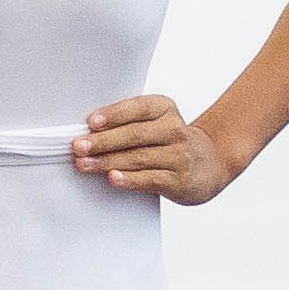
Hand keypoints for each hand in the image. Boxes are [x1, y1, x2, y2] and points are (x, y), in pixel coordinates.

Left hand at [76, 95, 237, 203]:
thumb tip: (88, 132)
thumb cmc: (170, 141)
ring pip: (138, 158)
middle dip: (103, 141)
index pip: (137, 108)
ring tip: (84, 164)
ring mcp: (179, 156)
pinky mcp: (179, 180)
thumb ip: (129, 123)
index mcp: (165, 108)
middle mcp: (174, 130)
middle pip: (134, 135)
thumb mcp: (156, 122)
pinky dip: (129, 179)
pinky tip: (113, 178)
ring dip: (107, 162)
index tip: (91, 122)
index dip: (114, 115)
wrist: (210, 163)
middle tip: (78, 146)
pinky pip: (150, 179)